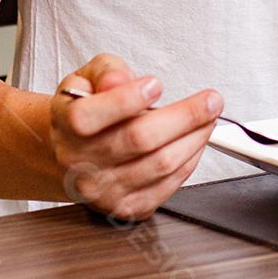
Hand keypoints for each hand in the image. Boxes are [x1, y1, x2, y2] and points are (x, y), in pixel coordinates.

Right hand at [49, 53, 222, 220]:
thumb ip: (106, 71)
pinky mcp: (123, 207)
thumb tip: (119, 80)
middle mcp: (80, 162)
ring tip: (209, 118)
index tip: (156, 84)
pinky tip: (195, 142)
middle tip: (211, 101)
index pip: (89, 117)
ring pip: (159, 165)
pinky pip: (165, 187)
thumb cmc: (85, 108)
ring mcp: (102, 190)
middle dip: (184, 117)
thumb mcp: (87, 76)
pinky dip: (188, 162)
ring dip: (194, 139)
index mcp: (66, 124)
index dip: (126, 99)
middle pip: (138, 140)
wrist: (71, 153)